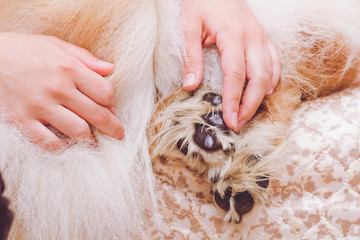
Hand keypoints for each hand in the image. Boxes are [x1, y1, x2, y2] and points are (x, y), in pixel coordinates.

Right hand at [0, 32, 123, 149]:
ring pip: (78, 131)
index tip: (111, 107)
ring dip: (91, 140)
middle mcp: (57, 88)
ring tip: (95, 143)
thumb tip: (110, 68)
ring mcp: (39, 106)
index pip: (104, 92)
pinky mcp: (22, 120)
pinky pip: (48, 142)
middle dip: (113, 128)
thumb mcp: (55, 44)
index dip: (111, 102)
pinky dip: (62, 148)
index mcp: (68, 68)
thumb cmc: (23, 49)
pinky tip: (67, 146)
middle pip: (96, 114)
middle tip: (119, 134)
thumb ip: (85, 58)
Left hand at [182, 0, 280, 131]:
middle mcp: (253, 37)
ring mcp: (261, 37)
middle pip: (258, 79)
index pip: (235, 75)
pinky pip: (275, 62)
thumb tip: (190, 86)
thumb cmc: (201, 2)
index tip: (228, 119)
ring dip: (261, 96)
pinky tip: (266, 92)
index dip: (232, 100)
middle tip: (238, 124)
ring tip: (248, 114)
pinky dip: (273, 80)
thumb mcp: (188, 25)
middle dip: (250, 105)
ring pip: (270, 73)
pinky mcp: (264, 37)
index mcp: (233, 35)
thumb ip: (191, 56)